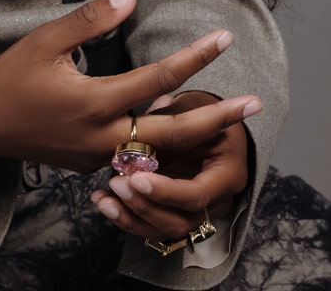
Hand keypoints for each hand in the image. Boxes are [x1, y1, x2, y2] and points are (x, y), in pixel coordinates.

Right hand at [0, 0, 260, 173]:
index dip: (193, 58)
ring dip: (196, 137)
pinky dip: (164, 146)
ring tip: (230, 120)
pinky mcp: (91, 166)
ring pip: (159, 154)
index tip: (223, 39)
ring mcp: (97, 158)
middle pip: (173, 134)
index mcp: (92, 104)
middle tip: (255, 104)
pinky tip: (183, 130)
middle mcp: (101, 138)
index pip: (156, 79)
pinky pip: (137, 160)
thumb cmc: (11, 76)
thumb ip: (89, 19)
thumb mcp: (45, 39)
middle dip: (217, 118)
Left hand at [90, 89, 251, 242]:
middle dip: (145, 207)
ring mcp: (197, 211)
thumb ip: (176, 114)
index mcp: (227, 173)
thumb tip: (163, 101)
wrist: (207, 123)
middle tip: (117, 184)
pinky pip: (153, 227)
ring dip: (131, 217)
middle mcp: (217, 200)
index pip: (198, 195)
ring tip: (104, 199)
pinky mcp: (176, 213)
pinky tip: (103, 201)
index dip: (167, 192)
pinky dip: (127, 217)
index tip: (138, 178)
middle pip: (181, 221)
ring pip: (164, 229)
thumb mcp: (194, 107)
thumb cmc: (202, 110)